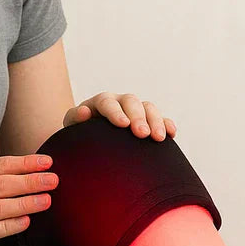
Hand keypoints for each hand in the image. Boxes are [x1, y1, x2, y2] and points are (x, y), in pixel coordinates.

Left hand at [62, 92, 176, 141]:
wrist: (92, 143)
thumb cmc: (81, 135)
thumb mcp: (73, 127)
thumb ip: (74, 119)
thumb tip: (84, 112)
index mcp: (100, 102)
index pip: (107, 102)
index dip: (116, 112)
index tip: (123, 125)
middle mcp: (120, 102)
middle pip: (131, 102)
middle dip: (138, 117)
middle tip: (142, 134)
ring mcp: (136, 110)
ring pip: (148, 108)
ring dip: (155, 121)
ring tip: (159, 138)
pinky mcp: (149, 121)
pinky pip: (161, 119)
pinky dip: (167, 124)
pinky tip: (171, 134)